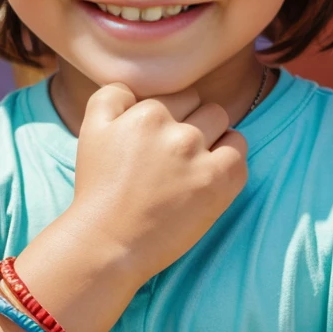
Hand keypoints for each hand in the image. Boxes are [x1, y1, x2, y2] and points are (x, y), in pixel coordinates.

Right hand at [69, 84, 247, 280]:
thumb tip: (138, 88)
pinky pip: (240, 155)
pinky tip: (211, 178)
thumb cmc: (98, 189)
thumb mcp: (92, 129)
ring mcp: (200, 156)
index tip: (163, 139)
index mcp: (148, 113)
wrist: (107, 243)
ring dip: (217, 140)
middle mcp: (176, 130)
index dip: (176, 116)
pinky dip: (230, 162)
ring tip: (197, 164)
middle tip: (179, 155)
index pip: (182, 96)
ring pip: (226, 126)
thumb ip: (114, 95)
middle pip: (208, 108)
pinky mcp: (218, 184)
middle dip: (198, 125)